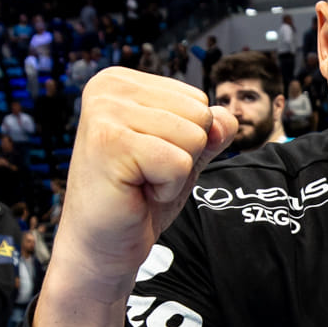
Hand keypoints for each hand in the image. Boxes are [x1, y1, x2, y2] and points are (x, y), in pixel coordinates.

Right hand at [59, 67, 234, 292]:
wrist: (103, 245)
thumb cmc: (139, 198)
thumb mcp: (185, 154)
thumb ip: (212, 129)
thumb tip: (224, 121)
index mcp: (122, 81)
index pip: (199, 100)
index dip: (186, 141)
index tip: (149, 159)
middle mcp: (108, 86)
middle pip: (199, 114)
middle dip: (184, 155)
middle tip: (144, 174)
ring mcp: (105, 112)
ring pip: (194, 136)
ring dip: (175, 172)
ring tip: (139, 181)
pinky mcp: (110, 143)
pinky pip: (179, 162)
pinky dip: (167, 187)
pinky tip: (136, 192)